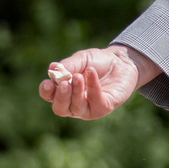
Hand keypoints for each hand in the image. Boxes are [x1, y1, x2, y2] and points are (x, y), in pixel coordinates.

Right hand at [39, 45, 158, 118]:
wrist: (122, 62)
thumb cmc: (98, 62)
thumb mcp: (82, 59)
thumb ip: (69, 65)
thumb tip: (53, 68)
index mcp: (64, 91)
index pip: (49, 96)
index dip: (46, 92)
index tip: (47, 82)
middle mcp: (74, 103)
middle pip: (60, 108)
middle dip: (60, 97)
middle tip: (64, 83)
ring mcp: (89, 108)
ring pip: (76, 107)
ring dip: (76, 92)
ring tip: (78, 76)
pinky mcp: (104, 108)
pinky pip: (96, 101)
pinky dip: (93, 86)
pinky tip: (91, 72)